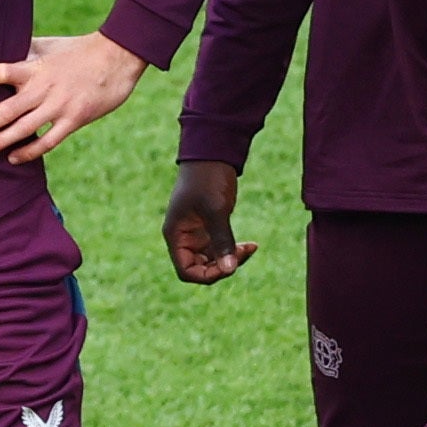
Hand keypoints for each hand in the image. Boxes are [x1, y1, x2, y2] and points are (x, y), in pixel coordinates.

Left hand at [0, 31, 143, 167]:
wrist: (117, 57)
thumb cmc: (79, 50)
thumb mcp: (49, 45)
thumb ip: (25, 50)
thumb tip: (3, 48)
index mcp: (34, 67)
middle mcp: (42, 88)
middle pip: (4, 111)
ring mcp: (58, 106)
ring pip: (22, 130)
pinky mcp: (74, 120)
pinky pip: (47, 141)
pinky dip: (28, 152)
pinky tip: (13, 158)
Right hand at [160, 158, 255, 284]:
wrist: (213, 152)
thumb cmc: (208, 178)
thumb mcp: (216, 210)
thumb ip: (222, 241)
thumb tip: (230, 270)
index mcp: (176, 235)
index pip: (186, 270)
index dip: (207, 275)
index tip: (229, 266)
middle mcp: (183, 238)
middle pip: (200, 268)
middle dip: (222, 267)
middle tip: (244, 253)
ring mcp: (196, 234)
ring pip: (212, 260)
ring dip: (231, 259)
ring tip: (249, 247)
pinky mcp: (209, 228)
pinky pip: (220, 249)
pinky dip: (233, 250)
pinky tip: (250, 244)